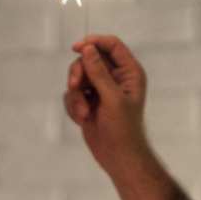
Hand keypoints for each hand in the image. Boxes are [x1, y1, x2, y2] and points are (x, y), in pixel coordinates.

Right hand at [63, 34, 150, 172]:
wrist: (117, 156)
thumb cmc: (123, 129)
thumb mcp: (112, 98)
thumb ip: (99, 72)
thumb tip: (87, 48)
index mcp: (129, 72)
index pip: (112, 45)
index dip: (94, 43)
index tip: (77, 47)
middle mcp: (115, 77)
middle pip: (89, 59)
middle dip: (79, 73)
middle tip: (75, 85)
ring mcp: (100, 90)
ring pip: (78, 77)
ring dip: (76, 95)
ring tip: (83, 113)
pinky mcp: (87, 102)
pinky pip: (72, 94)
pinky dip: (73, 106)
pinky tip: (82, 119)